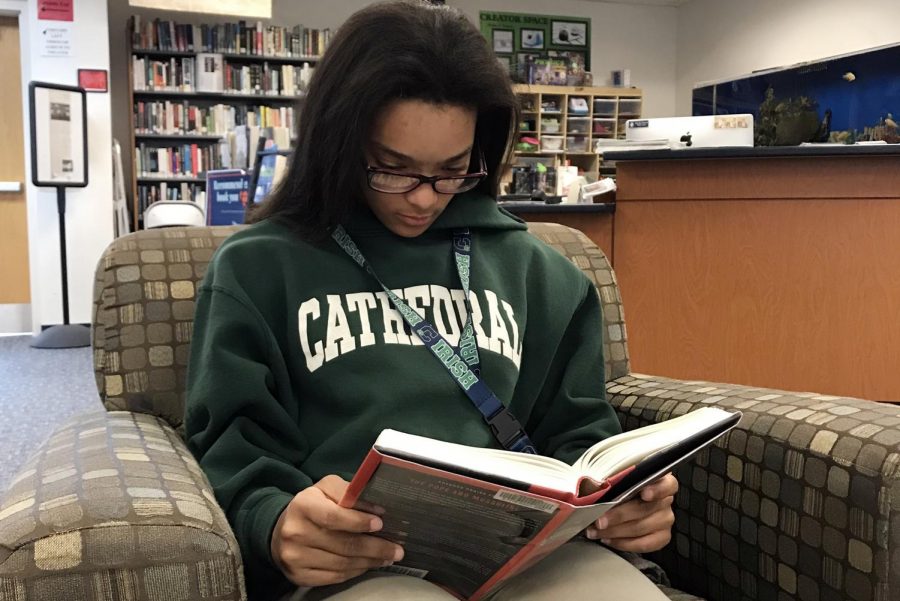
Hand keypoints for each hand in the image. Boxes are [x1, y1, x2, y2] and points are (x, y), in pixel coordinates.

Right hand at [271, 475, 403, 586]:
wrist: (282, 529)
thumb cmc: (313, 506)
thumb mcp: (327, 489)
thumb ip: (350, 493)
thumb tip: (377, 508)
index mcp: (303, 506)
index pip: (333, 517)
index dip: (359, 522)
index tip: (380, 523)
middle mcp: (296, 532)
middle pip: (342, 545)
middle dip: (375, 548)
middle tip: (396, 549)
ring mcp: (296, 557)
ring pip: (342, 564)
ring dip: (369, 562)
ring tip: (386, 557)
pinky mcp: (299, 576)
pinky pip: (334, 577)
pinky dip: (355, 572)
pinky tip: (367, 565)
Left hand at [585, 473, 677, 552]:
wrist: (623, 502)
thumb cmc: (620, 487)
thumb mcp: (619, 478)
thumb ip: (615, 480)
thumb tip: (597, 487)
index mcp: (660, 480)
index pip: (668, 484)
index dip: (657, 489)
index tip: (644, 494)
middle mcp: (665, 501)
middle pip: (646, 509)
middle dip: (619, 516)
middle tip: (599, 520)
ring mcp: (665, 520)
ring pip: (641, 528)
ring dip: (614, 531)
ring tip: (596, 531)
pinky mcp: (661, 537)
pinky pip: (643, 544)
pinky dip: (623, 543)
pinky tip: (608, 539)